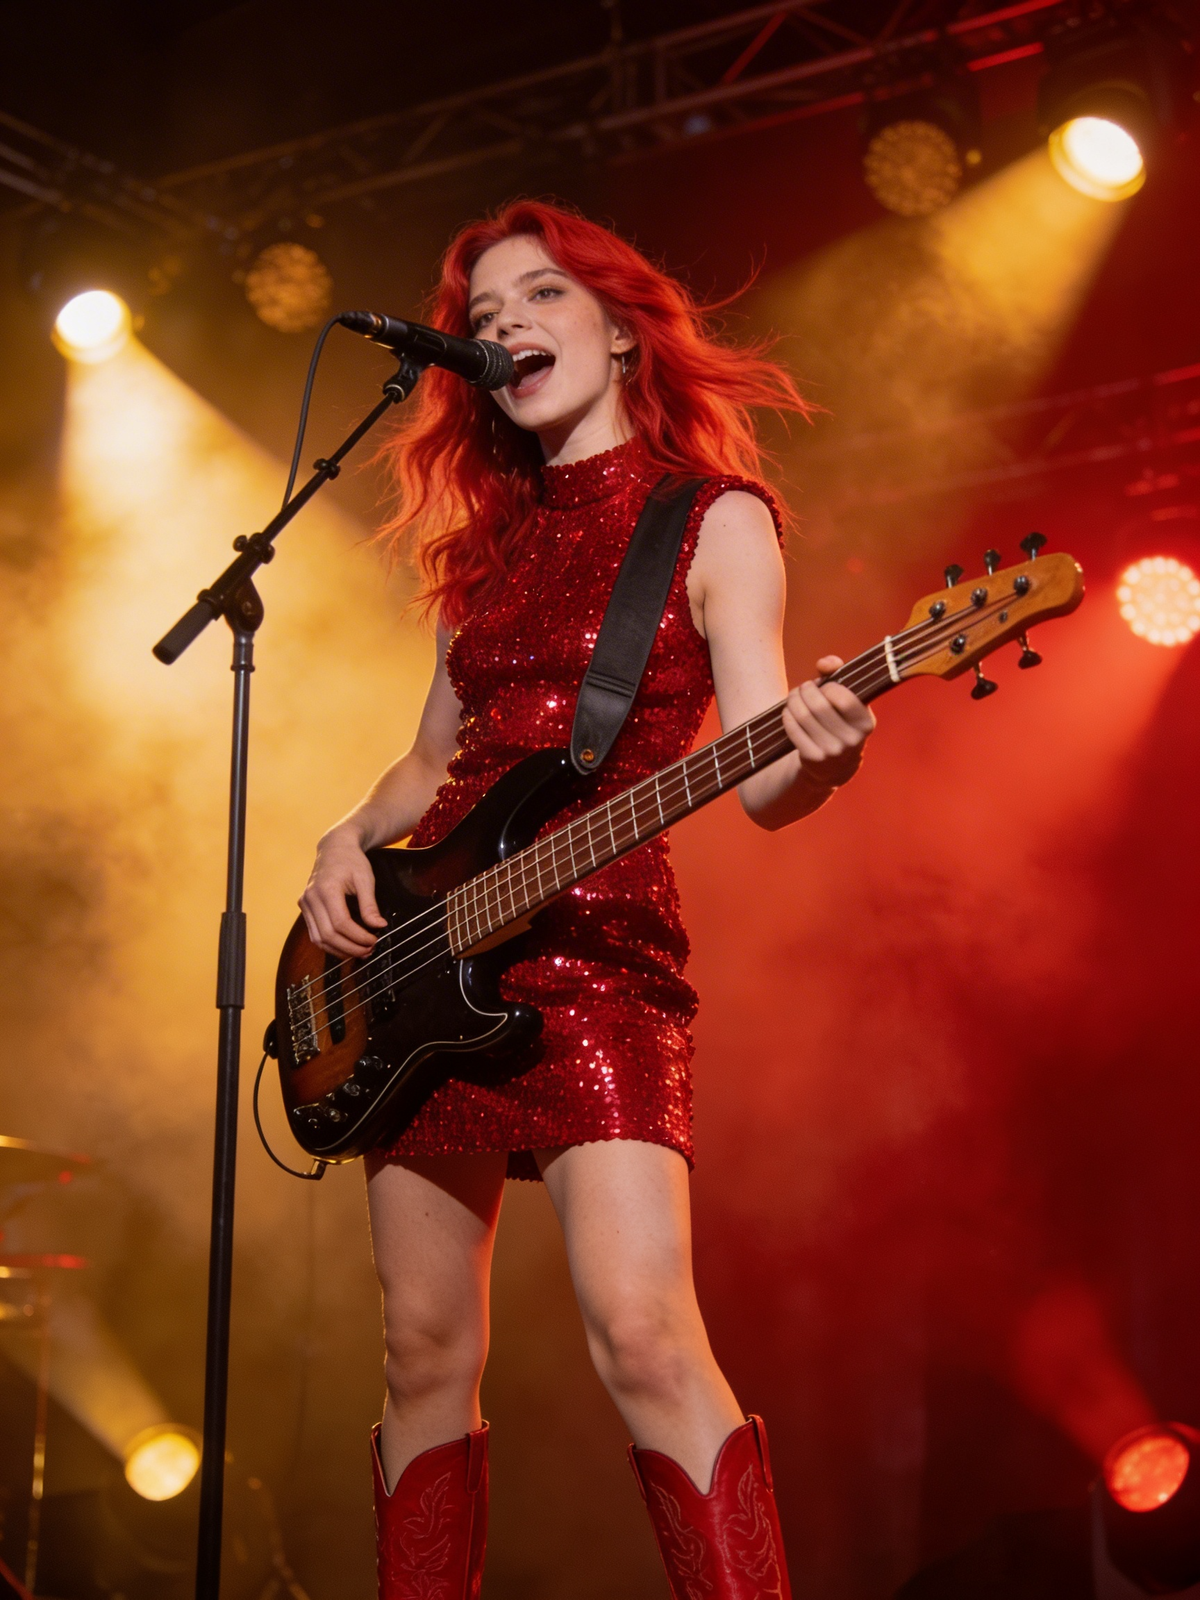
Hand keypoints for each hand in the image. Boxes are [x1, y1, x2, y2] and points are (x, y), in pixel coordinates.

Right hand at [299, 822, 388, 957]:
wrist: (334, 848)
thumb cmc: (351, 860)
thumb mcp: (365, 879)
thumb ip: (370, 904)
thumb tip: (379, 925)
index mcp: (326, 889)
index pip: (340, 923)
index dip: (358, 936)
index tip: (374, 940)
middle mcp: (311, 898)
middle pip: (328, 934)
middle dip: (350, 947)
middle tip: (369, 950)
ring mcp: (305, 904)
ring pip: (318, 938)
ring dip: (339, 950)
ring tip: (360, 952)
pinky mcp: (305, 908)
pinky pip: (315, 934)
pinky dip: (330, 945)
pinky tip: (346, 947)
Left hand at [782, 655, 875, 791]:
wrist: (836, 766)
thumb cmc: (841, 722)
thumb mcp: (848, 701)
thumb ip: (838, 674)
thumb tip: (824, 663)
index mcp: (865, 723)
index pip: (843, 698)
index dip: (828, 686)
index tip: (824, 685)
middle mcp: (852, 740)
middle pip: (818, 706)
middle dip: (806, 690)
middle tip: (804, 687)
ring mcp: (832, 752)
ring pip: (803, 716)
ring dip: (794, 700)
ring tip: (794, 696)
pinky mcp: (813, 758)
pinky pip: (793, 730)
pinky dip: (788, 716)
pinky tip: (789, 711)